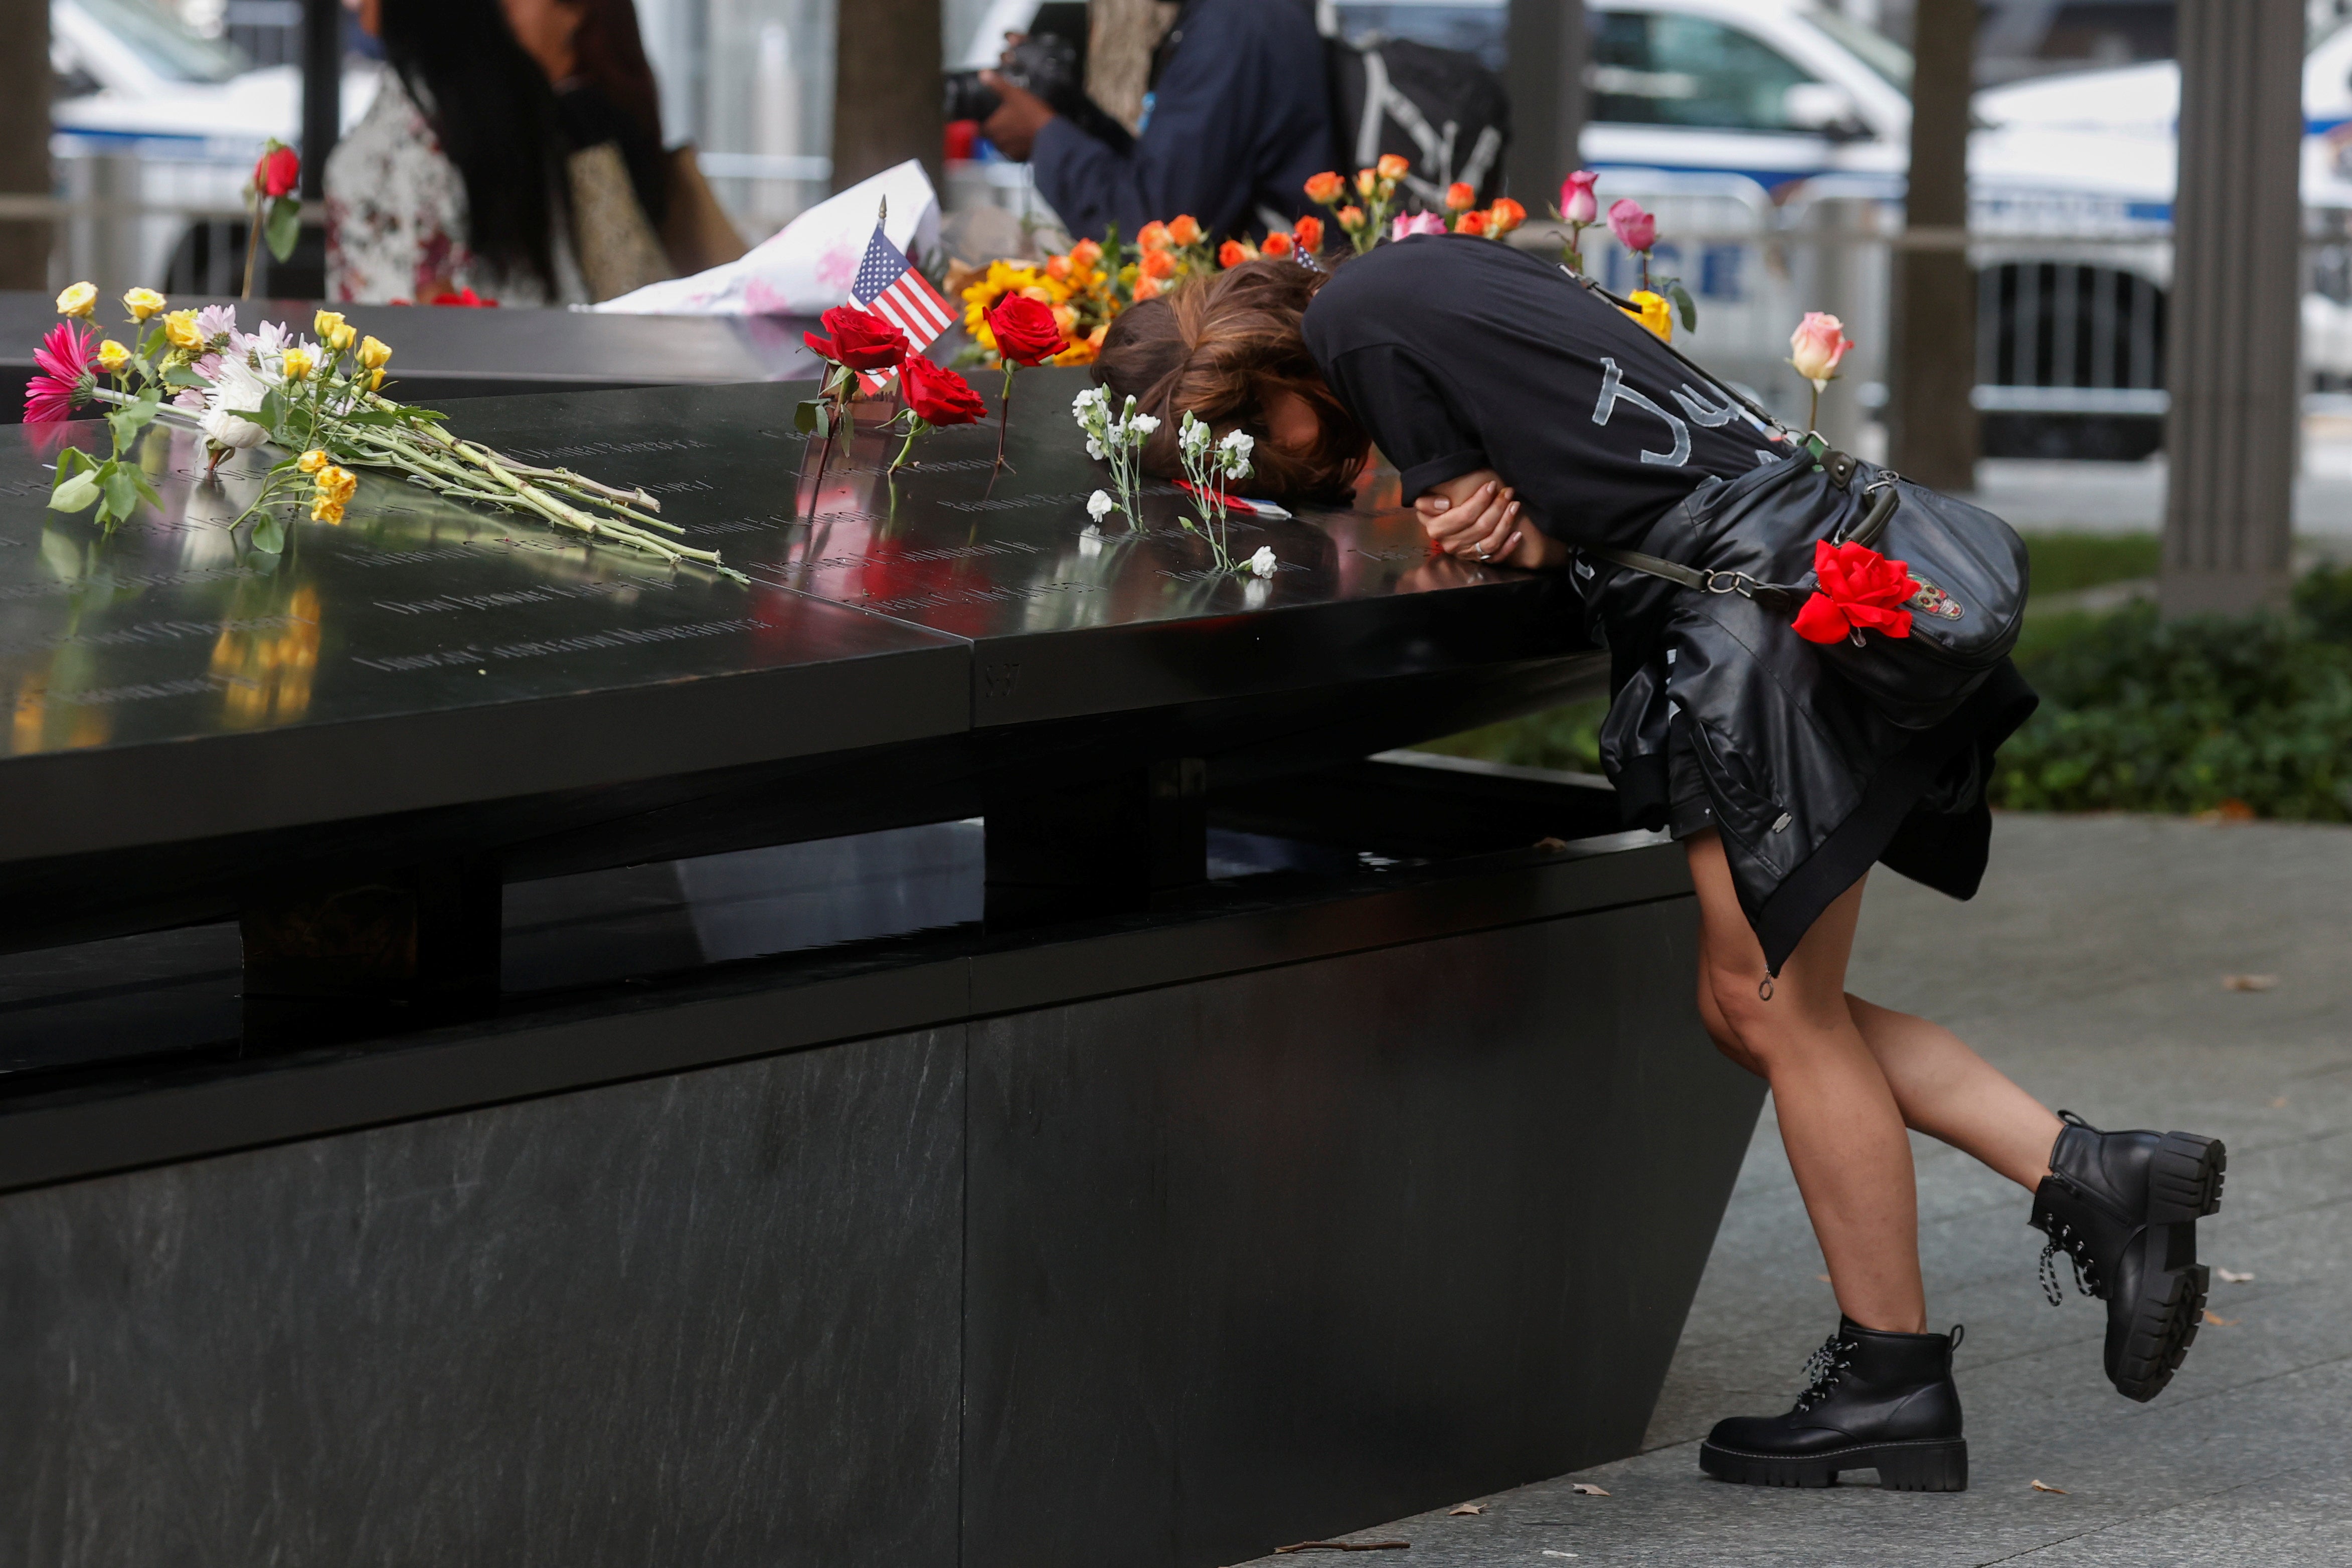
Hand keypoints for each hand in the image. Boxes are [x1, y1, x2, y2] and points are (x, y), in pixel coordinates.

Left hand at [980, 72, 1055, 160]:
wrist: (1051, 134)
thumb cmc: (1031, 113)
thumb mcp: (1014, 93)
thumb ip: (997, 84)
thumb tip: (983, 74)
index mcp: (991, 128)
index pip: (980, 130)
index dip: (984, 124)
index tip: (991, 120)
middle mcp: (997, 143)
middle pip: (992, 138)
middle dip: (998, 131)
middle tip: (1009, 122)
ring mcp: (1010, 153)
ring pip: (1004, 146)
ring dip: (1009, 139)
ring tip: (1019, 129)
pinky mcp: (1022, 159)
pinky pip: (1016, 153)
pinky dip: (1020, 147)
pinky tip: (1027, 138)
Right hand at [1414, 469, 1564, 569]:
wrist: (1436, 527)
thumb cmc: (1433, 510)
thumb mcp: (1423, 502)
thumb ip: (1426, 502)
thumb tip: (1444, 504)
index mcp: (1438, 529)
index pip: (1464, 516)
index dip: (1481, 500)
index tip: (1492, 485)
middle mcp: (1452, 544)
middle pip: (1481, 527)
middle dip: (1498, 507)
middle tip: (1508, 492)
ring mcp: (1465, 553)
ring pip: (1491, 541)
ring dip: (1506, 523)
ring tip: (1515, 505)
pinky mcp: (1476, 559)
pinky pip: (1495, 557)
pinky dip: (1508, 547)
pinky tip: (1518, 534)